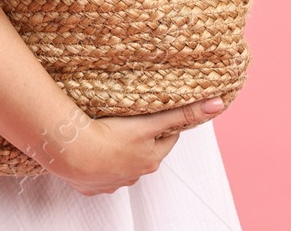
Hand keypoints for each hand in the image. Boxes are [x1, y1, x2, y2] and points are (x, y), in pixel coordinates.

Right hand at [41, 97, 228, 195]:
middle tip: (132, 120)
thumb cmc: (110, 136)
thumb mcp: (150, 122)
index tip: (159, 111)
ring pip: (122, 165)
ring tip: (109, 133)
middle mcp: (134, 175)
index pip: (167, 138)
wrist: (72, 152)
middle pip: (145, 152)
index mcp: (151, 159)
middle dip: (142, 138)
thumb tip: (218, 105)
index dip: (164, 124)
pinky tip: (91, 151)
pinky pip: (98, 174)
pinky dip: (98, 164)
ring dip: (119, 152)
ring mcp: (111, 182)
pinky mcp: (90, 185)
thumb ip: (182, 113)